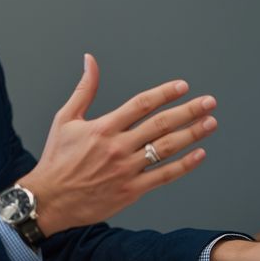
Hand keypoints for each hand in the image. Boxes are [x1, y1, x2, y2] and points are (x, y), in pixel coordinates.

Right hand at [18, 54, 217, 236]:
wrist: (48, 200)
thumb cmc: (57, 159)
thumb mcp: (65, 119)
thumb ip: (84, 89)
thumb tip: (90, 60)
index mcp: (103, 128)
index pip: (141, 104)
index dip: (165, 93)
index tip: (183, 87)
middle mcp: (117, 147)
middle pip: (161, 124)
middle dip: (189, 111)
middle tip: (208, 102)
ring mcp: (126, 170)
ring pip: (166, 148)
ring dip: (192, 134)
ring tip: (210, 123)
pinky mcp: (130, 191)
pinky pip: (163, 176)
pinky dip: (184, 165)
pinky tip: (199, 154)